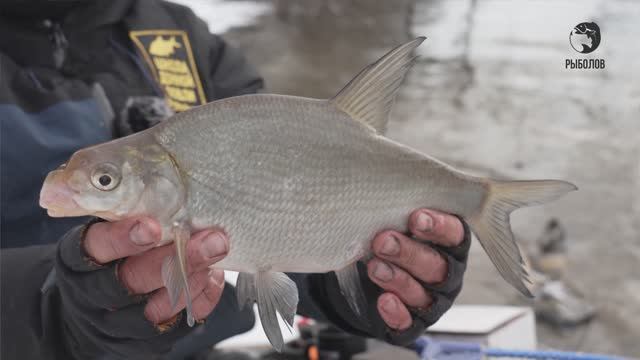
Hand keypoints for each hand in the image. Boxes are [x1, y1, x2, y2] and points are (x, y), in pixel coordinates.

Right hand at [55, 217, 229, 356]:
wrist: (90, 307)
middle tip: (212, 240)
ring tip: (216, 256)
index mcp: (79, 259)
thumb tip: (177, 190)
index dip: (123, 238)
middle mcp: (94, 294)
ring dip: (192, 281)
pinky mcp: (142, 341)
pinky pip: (177, 324)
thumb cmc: (108, 255)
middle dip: (175, 259)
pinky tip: (213, 277)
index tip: (154, 226)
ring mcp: (117, 323)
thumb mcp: (106, 229)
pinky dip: (200, 299)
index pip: (96, 248)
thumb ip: (130, 213)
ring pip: (157, 307)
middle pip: (132, 280)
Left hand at [367, 209, 467, 330]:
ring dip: (398, 280)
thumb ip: (398, 212)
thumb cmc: (389, 239)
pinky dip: (396, 313)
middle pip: (437, 266)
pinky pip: (409, 323)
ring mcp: (432, 302)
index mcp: (449, 244)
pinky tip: (384, 301)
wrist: (365, 277)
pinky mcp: (413, 324)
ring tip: (374, 267)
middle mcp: (447, 274)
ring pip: (422, 294)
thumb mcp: (395, 221)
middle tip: (383, 241)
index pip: (455, 235)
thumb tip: (381, 197)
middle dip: (409, 253)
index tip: (415, 219)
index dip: (438, 227)